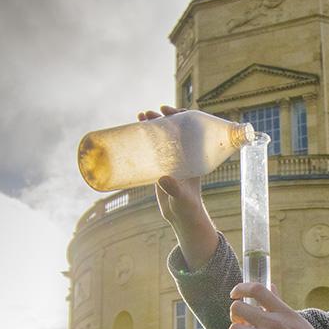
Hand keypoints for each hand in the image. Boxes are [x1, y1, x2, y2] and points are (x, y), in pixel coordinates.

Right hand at [137, 105, 217, 269]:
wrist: (182, 217)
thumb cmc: (188, 207)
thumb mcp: (182, 197)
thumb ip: (174, 189)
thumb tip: (163, 179)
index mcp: (194, 156)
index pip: (190, 130)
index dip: (180, 116)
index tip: (168, 112)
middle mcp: (184, 154)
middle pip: (174, 129)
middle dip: (162, 118)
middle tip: (149, 114)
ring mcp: (172, 159)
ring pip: (162, 137)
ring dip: (152, 125)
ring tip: (140, 116)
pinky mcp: (161, 167)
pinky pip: (153, 148)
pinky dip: (144, 139)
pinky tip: (134, 132)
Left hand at [229, 282, 328, 328]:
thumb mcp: (299, 322)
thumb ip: (280, 307)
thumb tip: (271, 287)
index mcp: (285, 312)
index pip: (256, 289)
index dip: (240, 289)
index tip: (235, 295)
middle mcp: (275, 324)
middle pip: (237, 308)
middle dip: (235, 317)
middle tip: (243, 325)